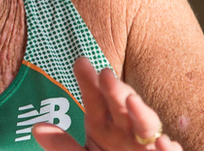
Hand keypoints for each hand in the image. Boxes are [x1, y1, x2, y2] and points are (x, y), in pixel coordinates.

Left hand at [33, 58, 181, 150]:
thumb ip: (61, 146)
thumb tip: (37, 128)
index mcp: (103, 122)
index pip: (94, 97)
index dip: (88, 80)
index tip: (80, 62)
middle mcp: (125, 128)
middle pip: (120, 105)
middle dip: (115, 90)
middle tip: (106, 74)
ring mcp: (145, 144)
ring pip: (146, 125)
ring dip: (142, 112)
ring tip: (132, 100)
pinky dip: (167, 148)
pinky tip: (163, 142)